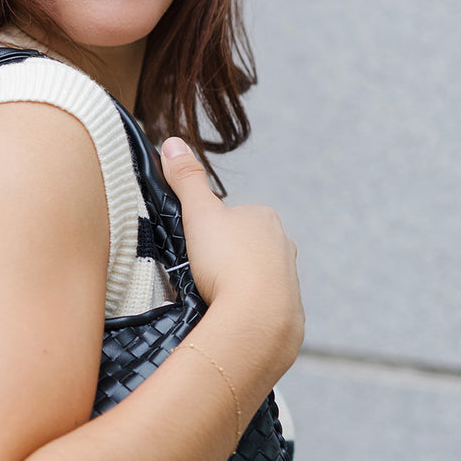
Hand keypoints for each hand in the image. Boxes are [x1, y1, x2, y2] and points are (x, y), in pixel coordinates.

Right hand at [159, 138, 304, 368]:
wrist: (257, 317)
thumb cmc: (228, 261)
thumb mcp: (199, 213)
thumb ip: (186, 179)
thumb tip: (172, 142)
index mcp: (264, 218)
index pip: (232, 216)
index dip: (209, 231)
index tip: (194, 247)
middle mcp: (283, 244)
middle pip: (245, 246)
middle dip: (223, 258)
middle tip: (200, 273)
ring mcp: (288, 278)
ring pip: (255, 275)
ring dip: (234, 283)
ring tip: (212, 296)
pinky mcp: (287, 310)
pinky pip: (260, 304)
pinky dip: (244, 307)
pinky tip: (228, 314)